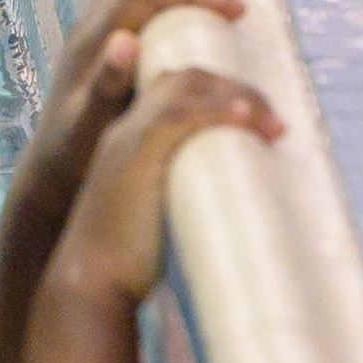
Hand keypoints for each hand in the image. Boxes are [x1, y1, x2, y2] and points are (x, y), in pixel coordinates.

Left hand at [8, 0, 245, 220]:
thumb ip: (105, 87)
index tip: (234, 5)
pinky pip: (138, 3)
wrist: (49, 177)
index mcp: (89, 44)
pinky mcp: (100, 48)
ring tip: (226, 1)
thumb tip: (125, 40)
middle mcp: (87, 31)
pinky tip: (201, 18)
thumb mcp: (91, 129)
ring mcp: (92, 36)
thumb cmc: (74, 160)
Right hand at [39, 68, 283, 308]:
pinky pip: (175, 117)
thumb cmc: (128, 261)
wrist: (87, 282)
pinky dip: (214, 110)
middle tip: (275, 122)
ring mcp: (127, 141)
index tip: (260, 114)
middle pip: (183, 79)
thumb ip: (195, 199)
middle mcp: (126, 130)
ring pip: (182, 88)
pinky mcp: (133, 158)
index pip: (177, 89)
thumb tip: (249, 206)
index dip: (221, 90)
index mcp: (131, 140)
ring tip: (272, 124)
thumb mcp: (164, 216)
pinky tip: (245, 116)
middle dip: (236, 88)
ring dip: (235, 97)